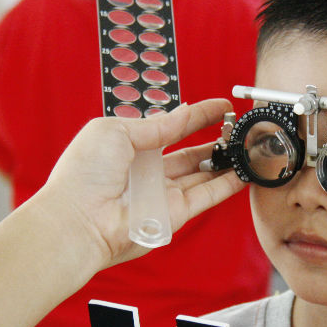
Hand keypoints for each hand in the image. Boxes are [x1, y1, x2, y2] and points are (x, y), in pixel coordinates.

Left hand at [35, 98, 245, 270]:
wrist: (78, 220)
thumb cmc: (85, 173)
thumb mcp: (115, 131)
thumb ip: (155, 125)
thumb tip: (183, 113)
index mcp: (130, 147)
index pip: (172, 127)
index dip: (198, 116)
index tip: (221, 106)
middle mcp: (149, 172)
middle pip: (190, 153)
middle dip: (216, 139)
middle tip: (239, 127)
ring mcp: (163, 194)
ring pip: (203, 174)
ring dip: (226, 160)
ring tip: (249, 145)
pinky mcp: (175, 215)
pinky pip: (207, 195)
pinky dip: (227, 184)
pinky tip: (244, 170)